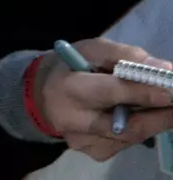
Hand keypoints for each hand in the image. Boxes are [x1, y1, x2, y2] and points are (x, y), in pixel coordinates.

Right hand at [35, 39, 172, 160]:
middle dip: (159, 117)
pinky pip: (126, 143)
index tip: (170, 89)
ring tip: (164, 107)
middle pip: (125, 126)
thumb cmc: (70, 66)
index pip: (109, 92)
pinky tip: (134, 115)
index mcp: (67, 88)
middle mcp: (73, 121)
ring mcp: (83, 142)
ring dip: (153, 122)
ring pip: (130, 137)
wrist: (43, 95)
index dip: (142, 92)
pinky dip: (138, 128)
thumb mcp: (91, 50)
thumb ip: (125, 56)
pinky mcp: (94, 153)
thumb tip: (165, 69)